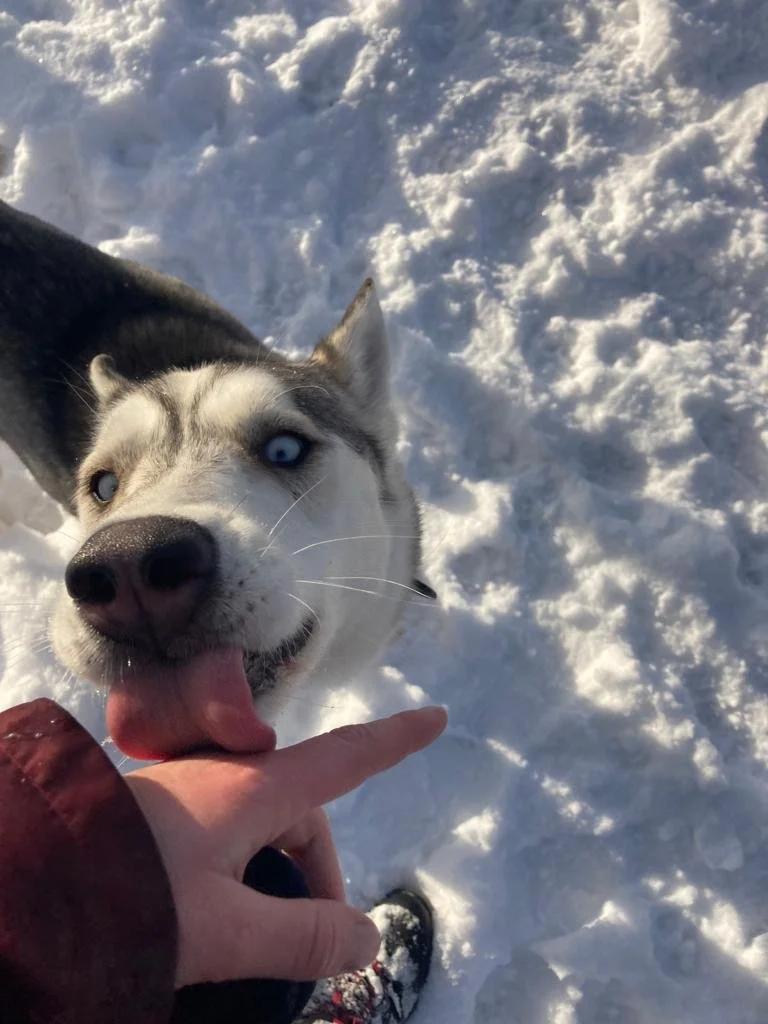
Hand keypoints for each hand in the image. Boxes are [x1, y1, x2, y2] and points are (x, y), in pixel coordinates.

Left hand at [125, 706, 446, 987]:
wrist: (30, 879)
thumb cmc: (132, 897)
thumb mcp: (224, 930)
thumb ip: (300, 936)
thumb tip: (366, 936)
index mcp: (252, 790)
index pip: (345, 756)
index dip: (394, 740)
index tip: (434, 716)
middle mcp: (225, 779)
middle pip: (301, 811)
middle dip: (318, 871)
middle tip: (313, 940)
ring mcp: (189, 793)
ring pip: (259, 825)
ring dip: (276, 877)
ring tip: (257, 939)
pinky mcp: (160, 815)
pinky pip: (224, 834)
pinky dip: (240, 872)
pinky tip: (215, 914)